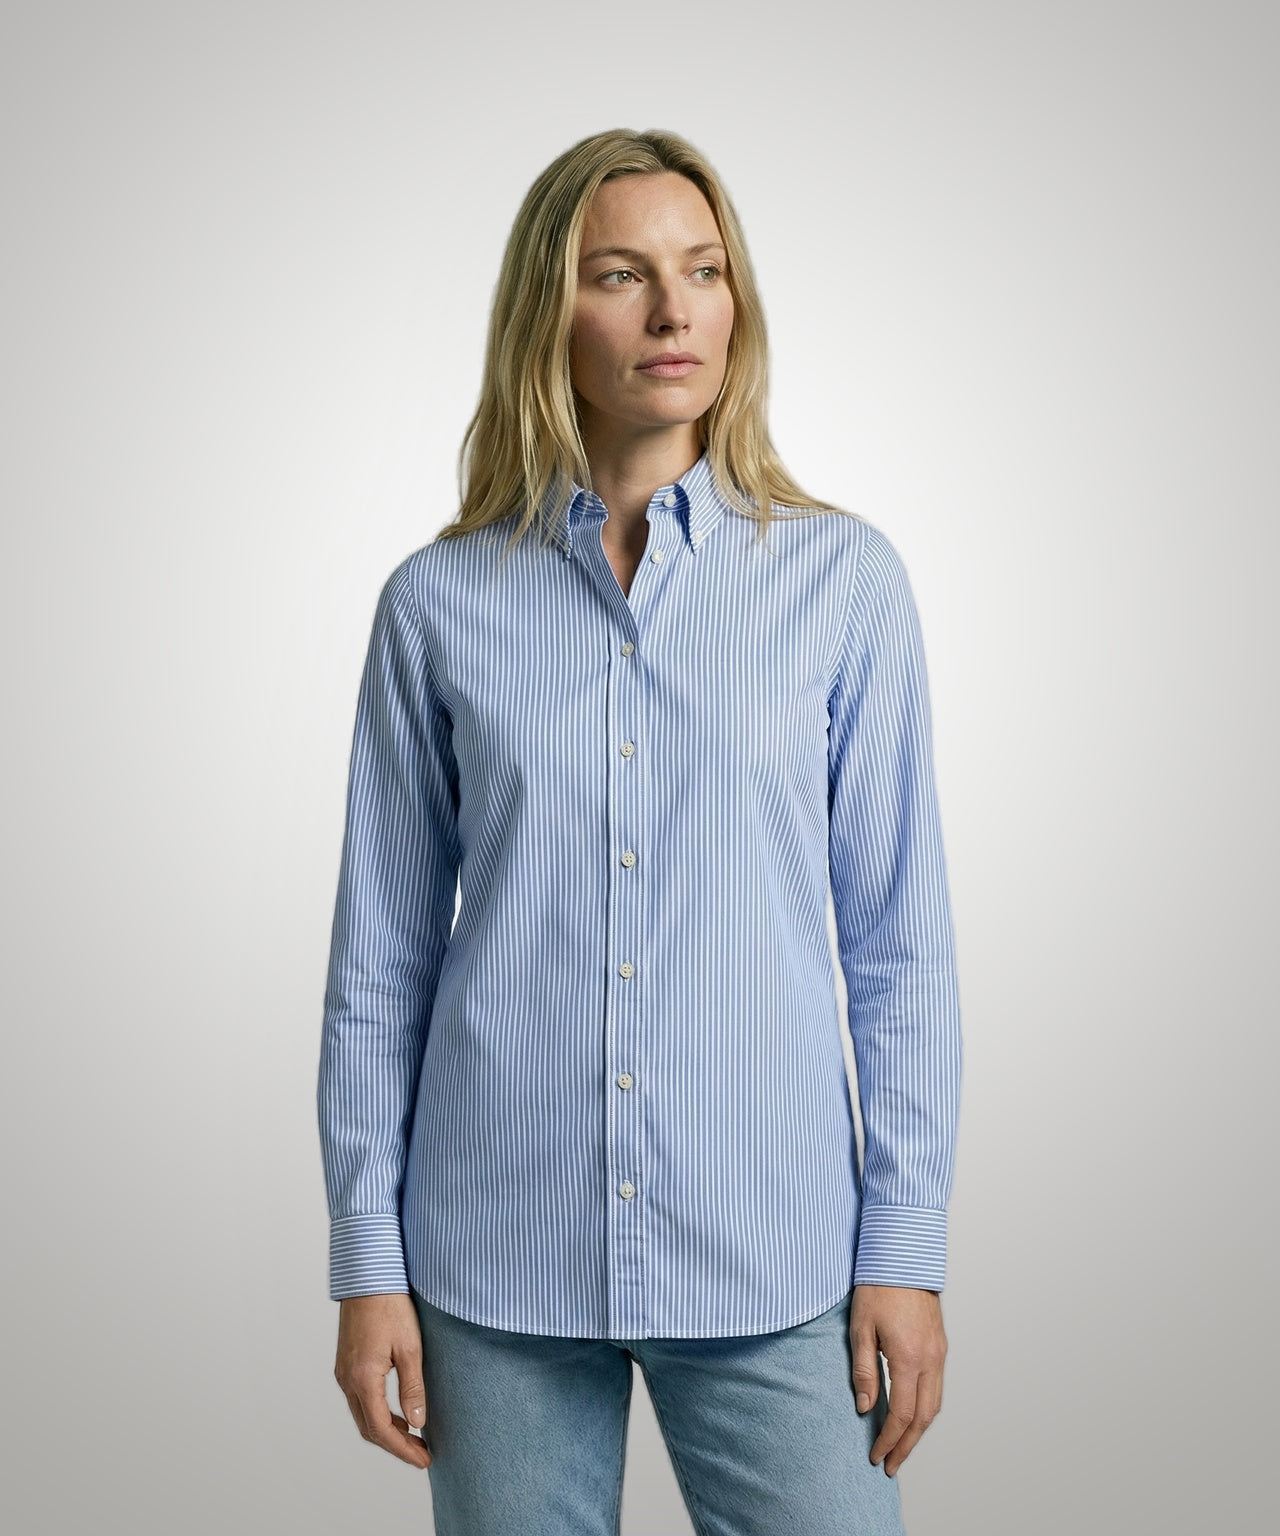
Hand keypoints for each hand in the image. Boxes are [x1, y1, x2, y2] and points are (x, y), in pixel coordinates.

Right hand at [334, 1292, 430, 1468]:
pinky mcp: (346, 1362)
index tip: (424, 1459)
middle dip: (395, 1445)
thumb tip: (417, 1422)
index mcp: (362, 1379)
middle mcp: (347, 1379)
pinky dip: (377, 1413)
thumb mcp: (410, 1347)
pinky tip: (396, 1412)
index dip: (403, 1450)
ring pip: (362, 1415)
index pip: (381, 1430)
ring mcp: (343, 1371)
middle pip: (368, 1428)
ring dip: (385, 1430)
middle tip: (421, 1452)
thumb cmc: (390, 1305)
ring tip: (413, 1436)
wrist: (368, 1275)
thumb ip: (412, 1388)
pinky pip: (359, 1399)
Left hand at [850, 1284, 945, 1476]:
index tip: (877, 1456)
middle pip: (924, 1418)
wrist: (903, 1256)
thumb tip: (866, 1408)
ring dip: (919, 1431)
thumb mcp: (860, 1328)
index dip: (889, 1440)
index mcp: (909, 1357)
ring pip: (935, 1405)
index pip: (902, 1414)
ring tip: (900, 1446)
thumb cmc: (878, 1287)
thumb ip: (864, 1371)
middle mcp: (931, 1359)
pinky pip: (938, 1387)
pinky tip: (913, 1414)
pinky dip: (926, 1409)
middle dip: (907, 1445)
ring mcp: (939, 1353)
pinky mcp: (941, 1345)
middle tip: (891, 1464)